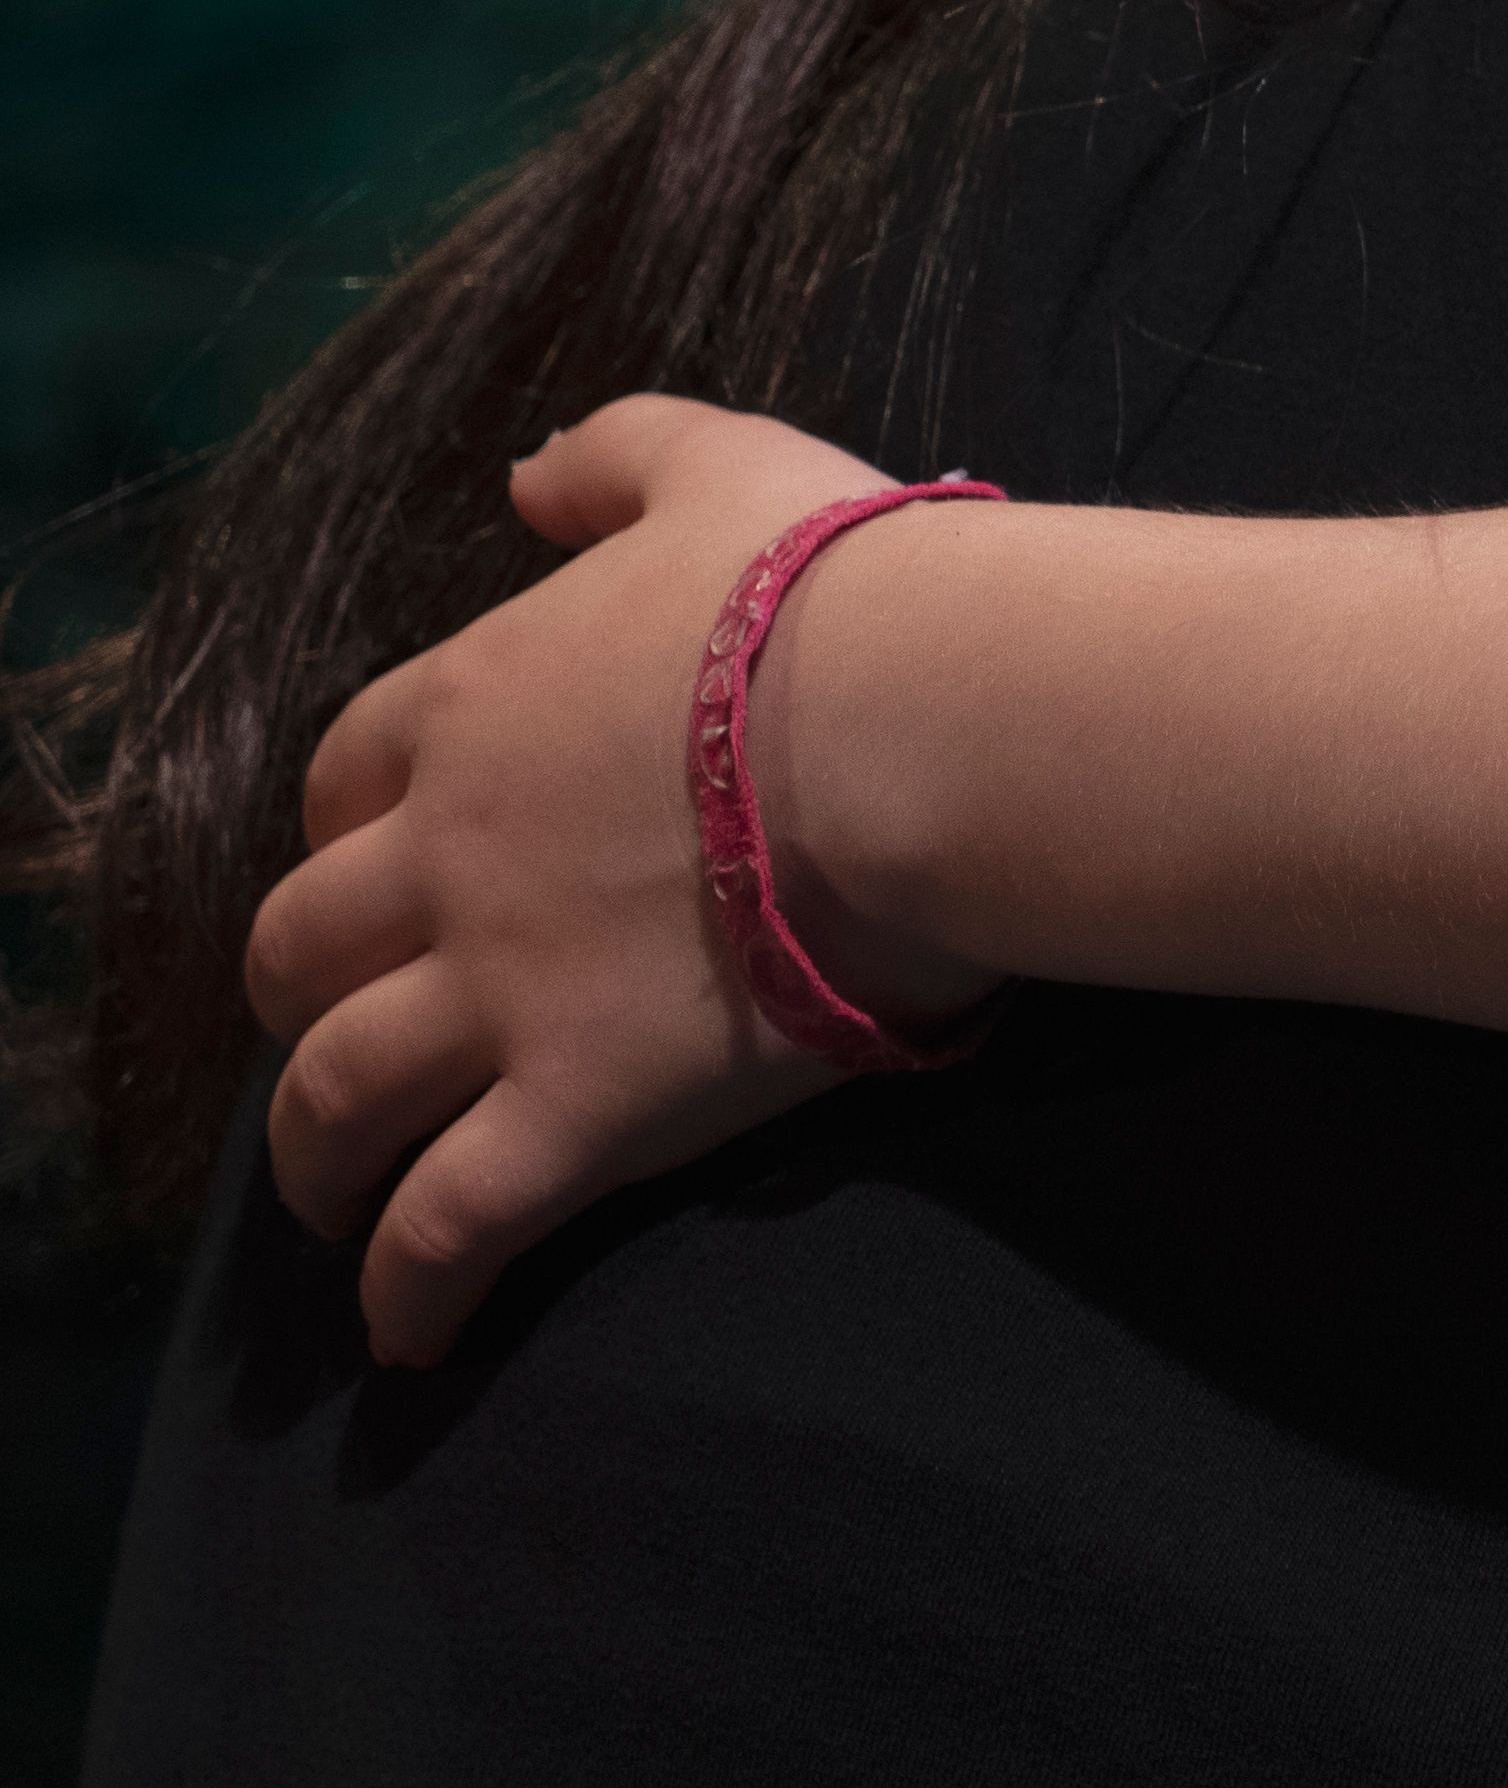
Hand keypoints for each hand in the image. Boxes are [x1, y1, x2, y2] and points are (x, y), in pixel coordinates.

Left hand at [240, 396, 1006, 1366]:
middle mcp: (449, 860)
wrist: (929, 727)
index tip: (393, 864)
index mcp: (473, 709)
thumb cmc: (847, 591)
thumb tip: (528, 480)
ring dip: (317, 1161)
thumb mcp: (722, 466)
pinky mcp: (576, 1109)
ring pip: (335, 1100)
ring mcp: (501, 993)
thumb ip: (613, 458)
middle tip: (349, 1036)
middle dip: (303, 1002)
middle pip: (299, 951)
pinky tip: (415, 1329)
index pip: (347, 781)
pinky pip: (447, 1225)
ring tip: (338, 1205)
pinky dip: (411, 1287)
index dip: (356, 831)